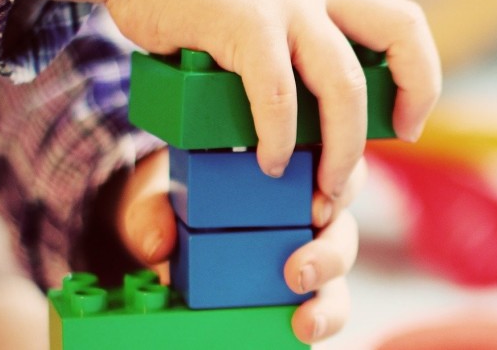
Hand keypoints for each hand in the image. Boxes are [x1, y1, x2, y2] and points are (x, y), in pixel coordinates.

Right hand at [25, 0, 441, 201]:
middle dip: (408, 99)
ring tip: (321, 188)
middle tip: (382, 152)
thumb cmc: (199, 4)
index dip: (421, 76)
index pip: (404, 25)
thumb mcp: (266, 20)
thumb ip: (293, 58)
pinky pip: (276, 91)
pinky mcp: (242, 21)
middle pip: (400, 34)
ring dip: (342, 147)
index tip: (408, 124)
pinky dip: (276, 136)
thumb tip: (311, 134)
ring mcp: (284, 5)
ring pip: (343, 83)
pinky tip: (265, 161)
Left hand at [116, 148, 364, 342]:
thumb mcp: (160, 197)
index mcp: (290, 170)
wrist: (166, 238)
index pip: (334, 167)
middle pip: (343, 226)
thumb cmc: (178, 203)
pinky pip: (327, 308)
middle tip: (299, 271)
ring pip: (340, 273)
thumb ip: (152, 212)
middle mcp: (309, 212)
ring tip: (306, 320)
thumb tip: (158, 244)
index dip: (340, 184)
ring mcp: (310, 254)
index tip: (316, 207)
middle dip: (331, 252)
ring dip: (330, 298)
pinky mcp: (302, 293)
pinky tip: (302, 329)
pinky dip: (322, 320)